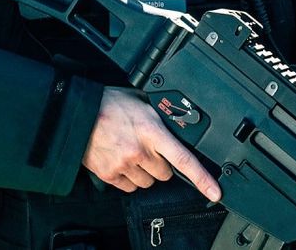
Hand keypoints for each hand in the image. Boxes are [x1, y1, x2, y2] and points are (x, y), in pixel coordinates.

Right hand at [81, 87, 220, 201]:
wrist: (80, 113)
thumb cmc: (109, 104)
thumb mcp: (141, 103)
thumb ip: (158, 118)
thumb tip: (173, 123)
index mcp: (152, 131)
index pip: (183, 159)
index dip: (202, 178)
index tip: (215, 191)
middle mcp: (140, 151)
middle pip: (165, 173)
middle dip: (161, 163)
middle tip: (148, 149)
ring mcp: (124, 165)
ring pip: (148, 182)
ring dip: (144, 171)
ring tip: (131, 153)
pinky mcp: (110, 174)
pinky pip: (130, 187)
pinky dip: (128, 178)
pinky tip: (121, 161)